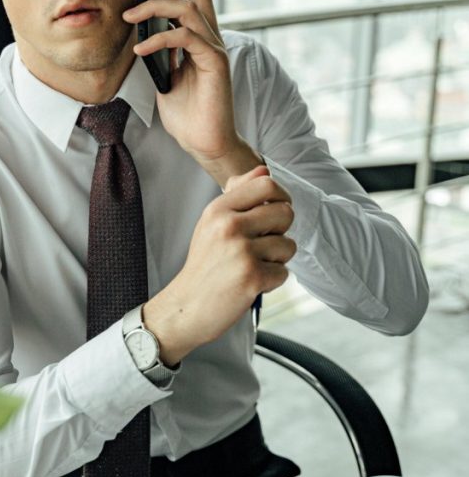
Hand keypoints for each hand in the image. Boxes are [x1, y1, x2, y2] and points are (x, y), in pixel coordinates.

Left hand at [123, 0, 261, 185]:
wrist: (206, 144)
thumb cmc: (188, 115)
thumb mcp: (165, 78)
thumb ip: (159, 56)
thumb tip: (140, 36)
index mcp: (201, 40)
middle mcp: (211, 39)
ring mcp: (215, 50)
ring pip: (189, 10)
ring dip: (155, 8)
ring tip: (129, 16)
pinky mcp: (215, 64)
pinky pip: (185, 38)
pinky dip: (159, 39)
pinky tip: (140, 49)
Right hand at [143, 166, 295, 364]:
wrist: (187, 306)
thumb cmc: (204, 265)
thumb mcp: (212, 223)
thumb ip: (238, 195)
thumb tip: (264, 170)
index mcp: (219, 210)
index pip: (266, 184)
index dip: (281, 197)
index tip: (275, 211)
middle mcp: (229, 226)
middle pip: (285, 212)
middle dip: (281, 231)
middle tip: (263, 244)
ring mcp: (241, 252)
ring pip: (288, 245)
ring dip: (277, 259)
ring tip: (253, 266)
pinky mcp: (252, 277)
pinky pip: (284, 272)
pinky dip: (272, 281)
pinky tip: (251, 283)